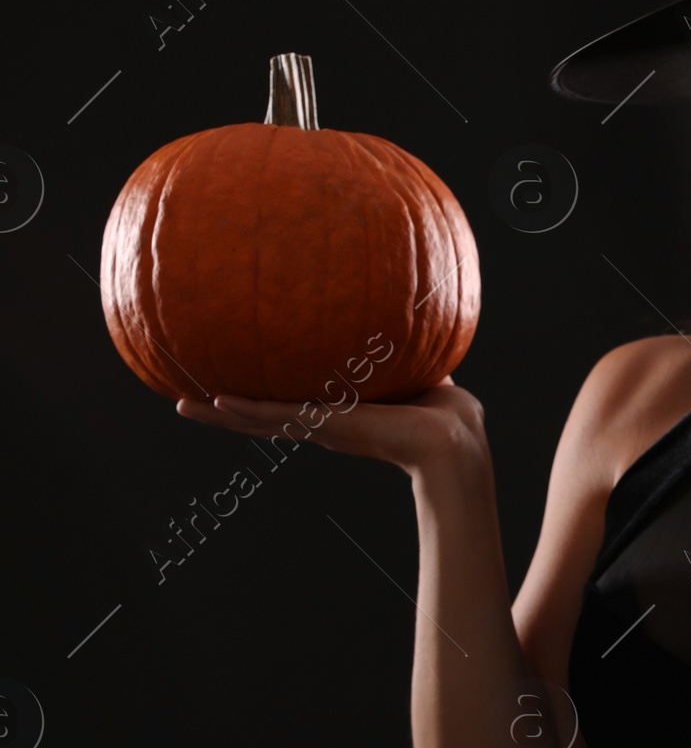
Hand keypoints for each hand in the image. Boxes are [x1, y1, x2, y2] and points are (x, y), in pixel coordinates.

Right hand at [175, 377, 485, 479]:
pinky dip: (245, 411)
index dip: (254, 400)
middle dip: (221, 412)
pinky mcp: (325, 426)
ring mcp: (319, 427)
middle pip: (257, 418)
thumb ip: (397, 347)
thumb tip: (402, 309)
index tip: (225, 392)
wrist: (450, 437)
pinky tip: (216, 403)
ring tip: (182, 406)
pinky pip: (275, 416)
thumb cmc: (440, 409)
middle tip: (183, 402)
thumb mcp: (408, 368)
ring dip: (219, 415)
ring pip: (255, 421)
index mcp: (333, 414)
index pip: (284, 406)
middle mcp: (319, 424)